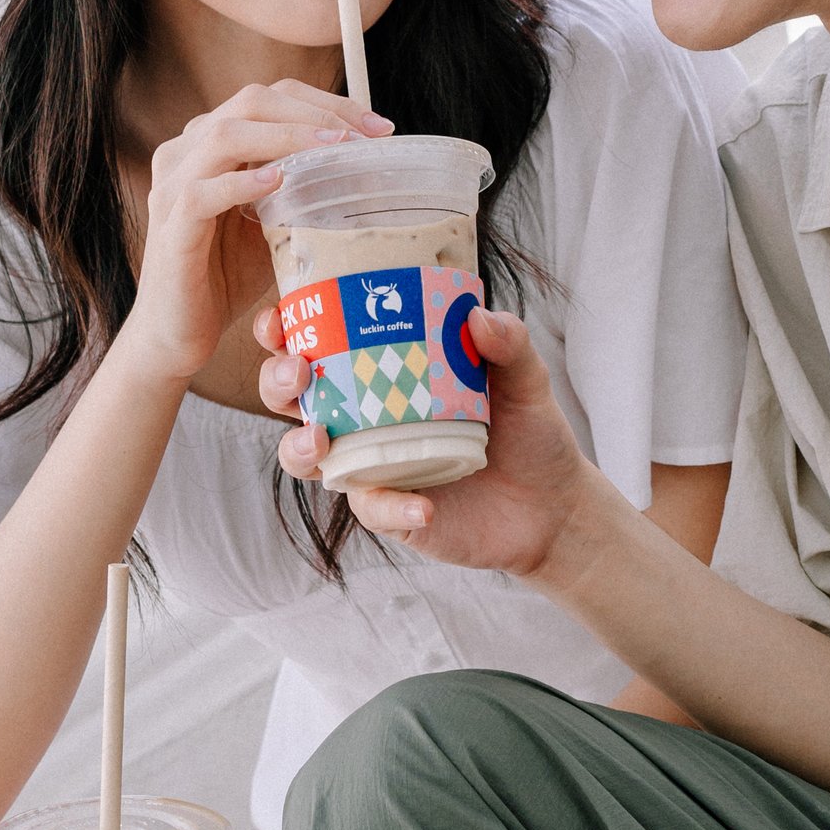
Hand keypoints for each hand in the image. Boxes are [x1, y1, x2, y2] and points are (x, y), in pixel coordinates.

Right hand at [122, 84, 390, 387]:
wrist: (178, 330)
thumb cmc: (227, 272)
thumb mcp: (274, 219)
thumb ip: (302, 185)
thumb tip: (368, 166)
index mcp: (212, 141)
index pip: (271, 97)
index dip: (326, 102)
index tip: (378, 127)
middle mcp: (186, 151)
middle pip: (252, 102)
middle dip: (315, 113)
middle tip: (364, 137)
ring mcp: (173, 185)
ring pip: (226, 135)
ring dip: (286, 137)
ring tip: (332, 148)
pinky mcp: (170, 225)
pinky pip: (202, 192)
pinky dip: (242, 182)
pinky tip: (278, 181)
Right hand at [254, 300, 603, 581]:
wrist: (554, 507)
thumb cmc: (528, 434)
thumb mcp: (526, 382)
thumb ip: (510, 344)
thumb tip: (478, 316)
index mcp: (383, 374)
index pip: (319, 344)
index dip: (285, 330)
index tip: (279, 317)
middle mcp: (365, 419)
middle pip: (292, 399)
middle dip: (276, 381)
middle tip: (297, 371)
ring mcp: (373, 468)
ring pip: (307, 460)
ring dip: (298, 448)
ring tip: (319, 439)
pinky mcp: (391, 513)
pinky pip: (373, 509)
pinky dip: (390, 506)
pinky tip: (423, 503)